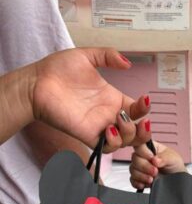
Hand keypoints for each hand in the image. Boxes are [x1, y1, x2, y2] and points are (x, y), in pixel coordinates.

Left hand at [28, 48, 150, 150]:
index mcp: (112, 99)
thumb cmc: (56, 69)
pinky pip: (107, 148)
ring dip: (130, 134)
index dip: (145, 108)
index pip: (138, 110)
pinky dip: (113, 142)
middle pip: (137, 131)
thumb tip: (128, 64)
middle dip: (144, 129)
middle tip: (139, 119)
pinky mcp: (87, 135)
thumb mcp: (86, 56)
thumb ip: (108, 55)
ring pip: (127, 142)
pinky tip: (108, 129)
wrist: (36, 82)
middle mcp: (108, 115)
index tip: (144, 99)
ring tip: (120, 120)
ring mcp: (99, 126)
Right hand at [130, 139, 185, 188]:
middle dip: (145, 167)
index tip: (152, 158)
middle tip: (155, 171)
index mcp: (150, 148)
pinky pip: (133, 180)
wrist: (176, 179)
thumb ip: (164, 158)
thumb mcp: (173, 158)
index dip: (143, 152)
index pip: (139, 146)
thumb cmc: (174, 164)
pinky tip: (146, 184)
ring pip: (133, 170)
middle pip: (135, 159)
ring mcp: (139, 168)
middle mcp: (142, 157)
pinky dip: (138, 183)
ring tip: (152, 179)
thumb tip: (155, 160)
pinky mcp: (138, 178)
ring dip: (142, 176)